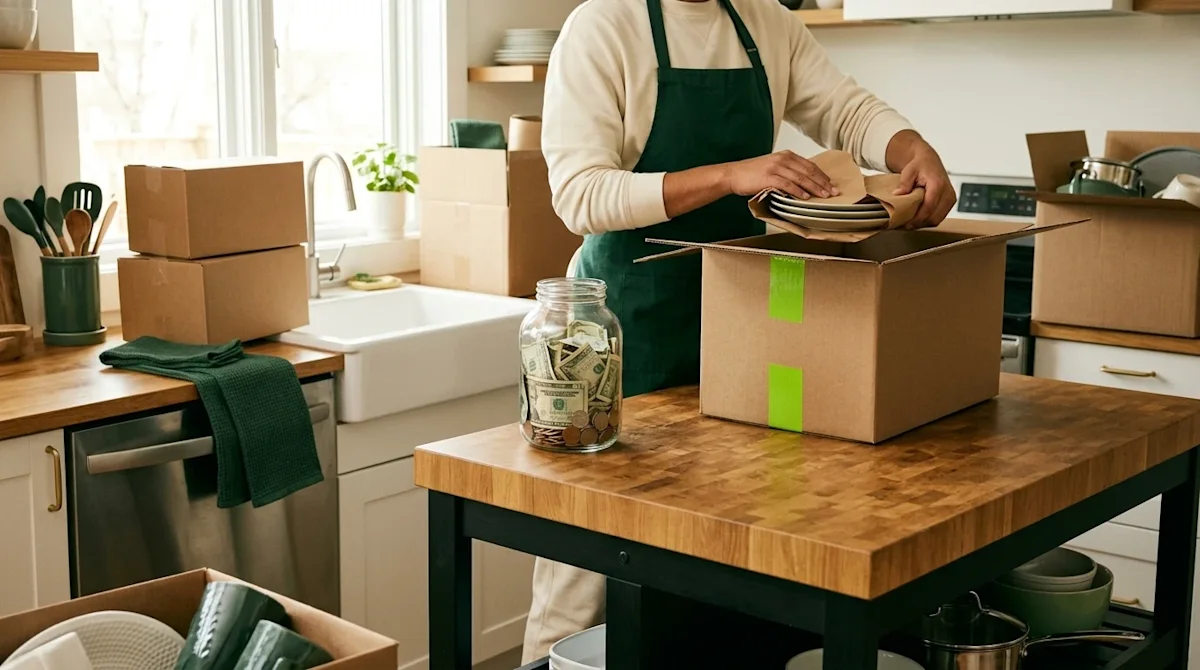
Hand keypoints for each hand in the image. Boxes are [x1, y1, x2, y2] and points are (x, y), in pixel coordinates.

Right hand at [724, 151, 839, 200]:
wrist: (733, 174)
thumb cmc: (752, 174)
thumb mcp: (773, 168)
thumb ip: (788, 172)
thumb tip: (805, 184)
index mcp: (786, 155)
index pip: (810, 165)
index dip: (822, 176)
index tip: (831, 185)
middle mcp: (783, 159)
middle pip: (808, 171)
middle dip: (823, 183)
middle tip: (833, 192)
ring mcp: (776, 167)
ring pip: (801, 178)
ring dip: (814, 188)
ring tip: (824, 196)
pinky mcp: (769, 177)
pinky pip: (788, 184)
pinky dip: (798, 191)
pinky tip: (806, 197)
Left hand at [890, 136, 955, 227]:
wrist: (929, 161)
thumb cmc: (920, 165)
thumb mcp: (909, 170)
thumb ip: (904, 183)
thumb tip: (897, 194)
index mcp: (938, 185)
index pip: (928, 208)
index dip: (916, 219)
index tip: (904, 223)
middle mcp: (948, 193)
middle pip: (933, 217)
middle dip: (917, 224)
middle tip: (903, 226)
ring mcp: (950, 199)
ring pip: (936, 220)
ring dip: (922, 224)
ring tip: (908, 223)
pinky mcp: (950, 203)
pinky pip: (938, 218)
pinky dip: (927, 221)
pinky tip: (916, 219)